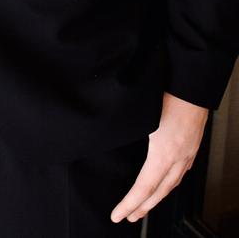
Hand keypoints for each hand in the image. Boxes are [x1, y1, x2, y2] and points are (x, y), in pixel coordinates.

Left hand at [110, 92, 207, 223]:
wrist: (191, 82)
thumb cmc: (167, 91)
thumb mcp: (140, 112)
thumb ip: (126, 126)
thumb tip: (107, 130)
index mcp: (164, 152)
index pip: (144, 187)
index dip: (130, 203)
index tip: (117, 214)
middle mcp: (179, 157)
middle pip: (159, 192)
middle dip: (142, 207)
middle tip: (128, 216)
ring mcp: (188, 152)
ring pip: (171, 184)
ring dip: (156, 197)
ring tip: (144, 204)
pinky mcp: (192, 145)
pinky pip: (180, 172)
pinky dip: (168, 183)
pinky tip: (164, 181)